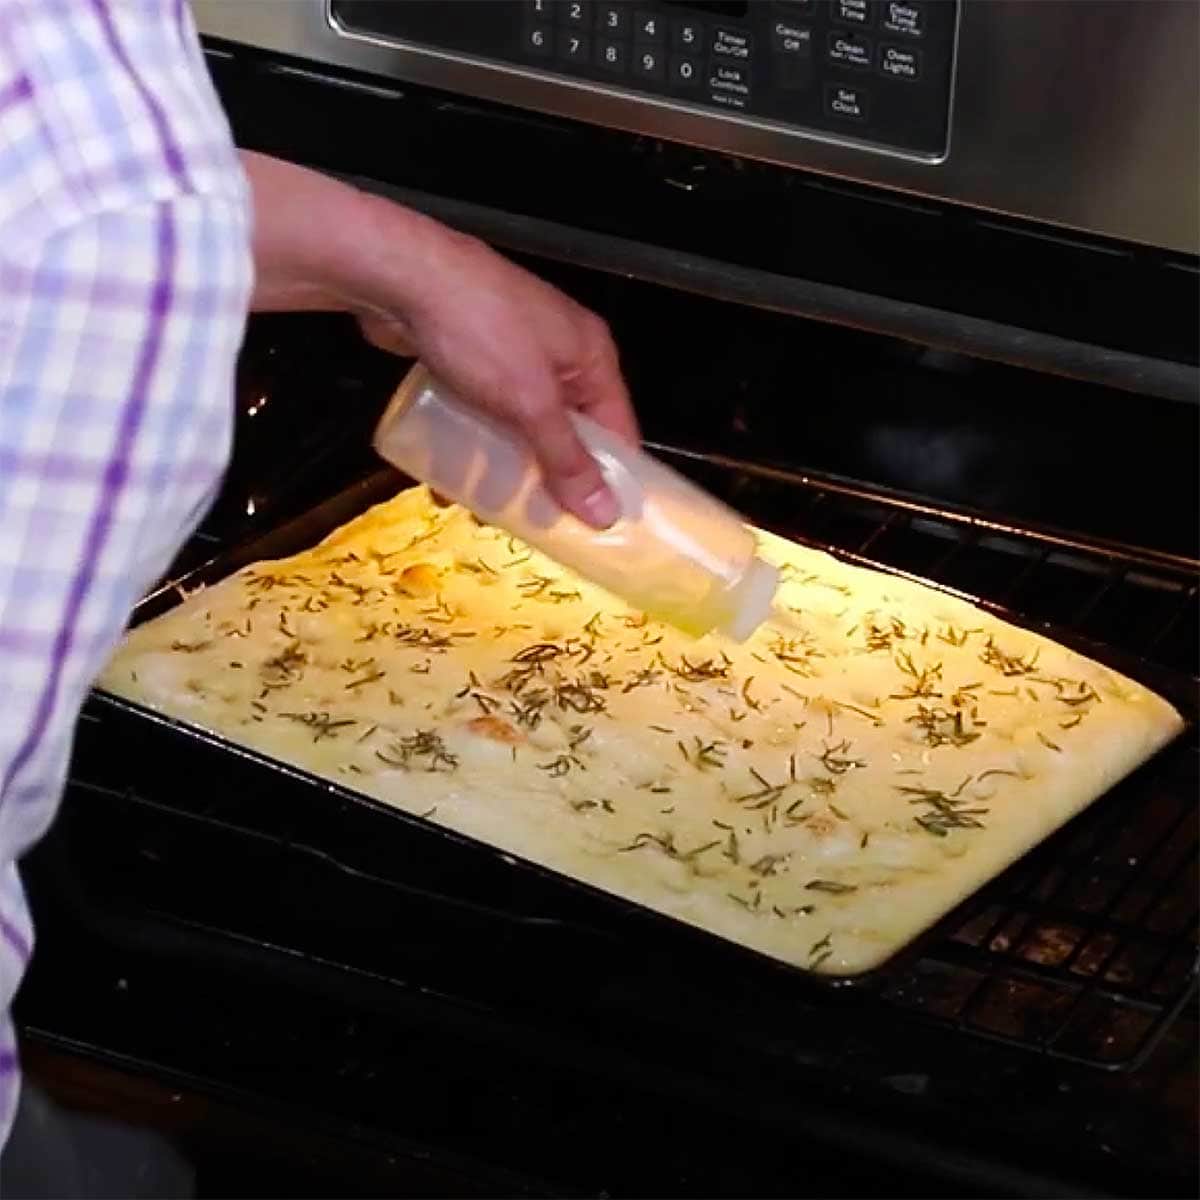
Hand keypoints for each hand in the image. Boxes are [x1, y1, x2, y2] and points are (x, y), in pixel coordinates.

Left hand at [241, 152, 637, 527]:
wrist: (398, 275)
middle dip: (550, 479)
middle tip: (539, 527)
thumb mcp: (531, 402)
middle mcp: (557, 354)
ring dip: (505, 468)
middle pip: (566, 433)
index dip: (611, 479)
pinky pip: (481, 414)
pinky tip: (450, 477)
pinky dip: (471, 445)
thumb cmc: (478, 330)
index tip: (601, 528)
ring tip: (487, 510)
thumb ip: (566, 459)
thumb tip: (605, 514)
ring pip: (519, 427)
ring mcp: (511, 355)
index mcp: (590, 357)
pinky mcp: (469, 358)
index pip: (617, 430)